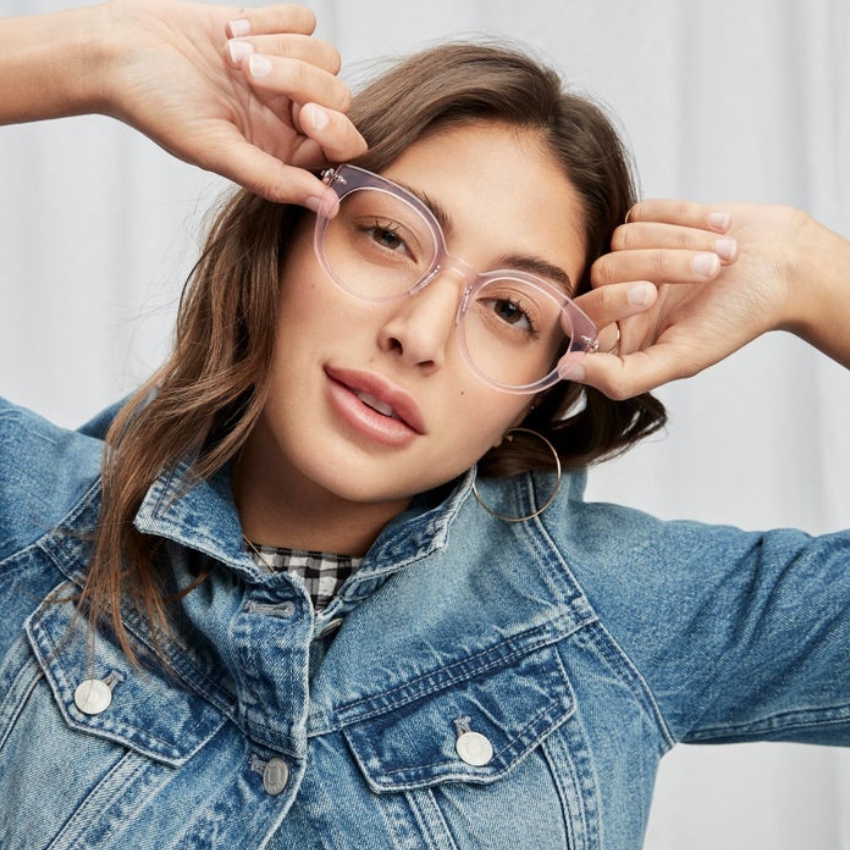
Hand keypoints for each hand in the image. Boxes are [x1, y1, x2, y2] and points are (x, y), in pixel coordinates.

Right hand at [99, 0, 366, 204]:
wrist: (118, 49)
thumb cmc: (157, 106)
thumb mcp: (215, 150)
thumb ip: (274, 180)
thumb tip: (329, 207)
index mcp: (282, 153)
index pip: (342, 146)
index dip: (335, 128)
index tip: (304, 113)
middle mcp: (288, 117)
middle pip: (338, 96)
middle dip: (299, 78)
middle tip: (247, 72)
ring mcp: (283, 74)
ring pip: (325, 56)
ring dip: (279, 46)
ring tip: (229, 54)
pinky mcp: (271, 31)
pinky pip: (303, 20)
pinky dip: (269, 20)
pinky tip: (229, 31)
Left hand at [567, 200, 848, 398]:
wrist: (785, 264)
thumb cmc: (737, 318)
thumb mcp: (681, 358)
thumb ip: (621, 376)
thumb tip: (565, 369)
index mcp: (619, 337)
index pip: (579, 316)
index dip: (609, 301)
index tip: (649, 295)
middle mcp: (618, 297)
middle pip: (602, 271)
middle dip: (660, 267)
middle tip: (707, 273)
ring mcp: (631, 256)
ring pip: (621, 238)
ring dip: (682, 242)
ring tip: (724, 255)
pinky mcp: (647, 221)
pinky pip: (642, 212)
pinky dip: (685, 218)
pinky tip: (719, 230)